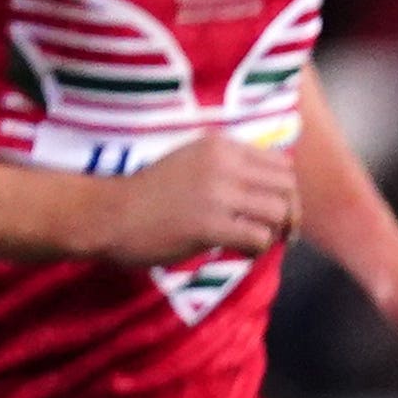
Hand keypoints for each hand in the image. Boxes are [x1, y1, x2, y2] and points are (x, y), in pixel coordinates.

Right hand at [97, 131, 295, 266]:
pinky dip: (257, 250)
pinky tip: (240, 252)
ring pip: (279, 212)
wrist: (108, 213)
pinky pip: (259, 237)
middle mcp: (223, 163)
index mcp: (220, 145)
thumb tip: (270, 186)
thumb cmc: (148, 194)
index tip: (276, 211)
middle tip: (280, 234)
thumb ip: (227, 167)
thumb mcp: (190, 162)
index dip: (286, 190)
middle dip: (290, 213)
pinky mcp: (210, 224)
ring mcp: (217, 193)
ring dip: (274, 233)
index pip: (281, 163)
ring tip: (254, 243)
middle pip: (287, 187)